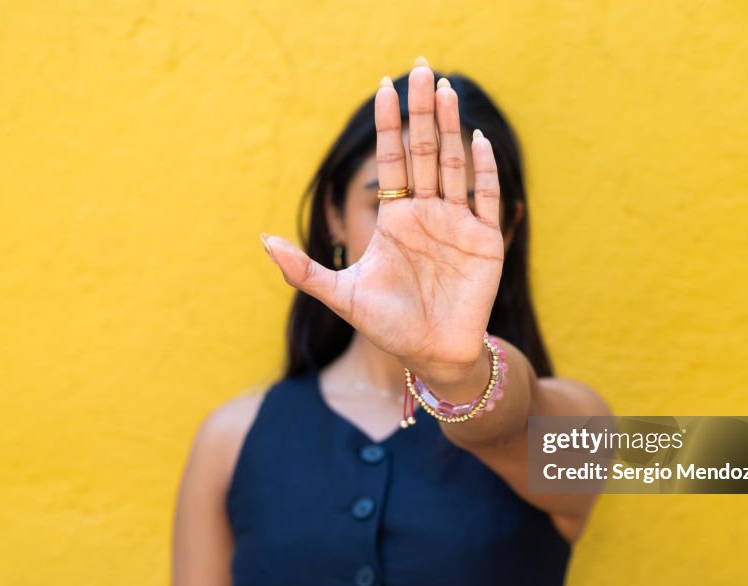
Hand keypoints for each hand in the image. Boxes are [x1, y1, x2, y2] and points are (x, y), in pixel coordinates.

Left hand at [261, 57, 504, 384]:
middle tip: (419, 68)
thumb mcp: (342, 296)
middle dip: (422, 110)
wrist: (431, 355)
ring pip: (452, 165)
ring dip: (450, 127)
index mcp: (396, 219)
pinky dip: (483, 171)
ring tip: (444, 88)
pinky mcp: (484, 241)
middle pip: (423, 151)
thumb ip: (303, 271)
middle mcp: (427, 213)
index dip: (388, 125)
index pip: (391, 161)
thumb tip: (262, 241)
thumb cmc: (389, 326)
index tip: (382, 87)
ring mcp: (457, 224)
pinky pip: (485, 198)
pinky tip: (476, 141)